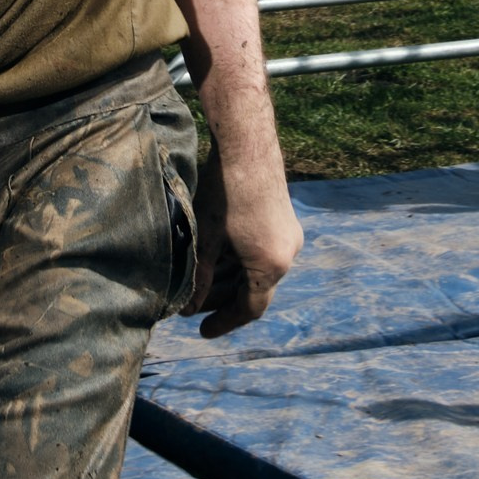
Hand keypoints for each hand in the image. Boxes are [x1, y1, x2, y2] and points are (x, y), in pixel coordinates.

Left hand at [186, 147, 300, 339]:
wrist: (248, 146)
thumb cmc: (224, 193)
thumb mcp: (207, 240)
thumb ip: (201, 279)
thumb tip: (188, 308)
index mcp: (272, 265)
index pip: (249, 309)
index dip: (224, 322)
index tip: (202, 332)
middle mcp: (288, 254)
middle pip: (255, 290)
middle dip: (223, 300)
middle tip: (193, 307)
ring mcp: (289, 236)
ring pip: (258, 271)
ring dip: (231, 280)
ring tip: (201, 284)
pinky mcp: (284, 221)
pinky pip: (264, 252)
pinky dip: (241, 261)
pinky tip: (217, 259)